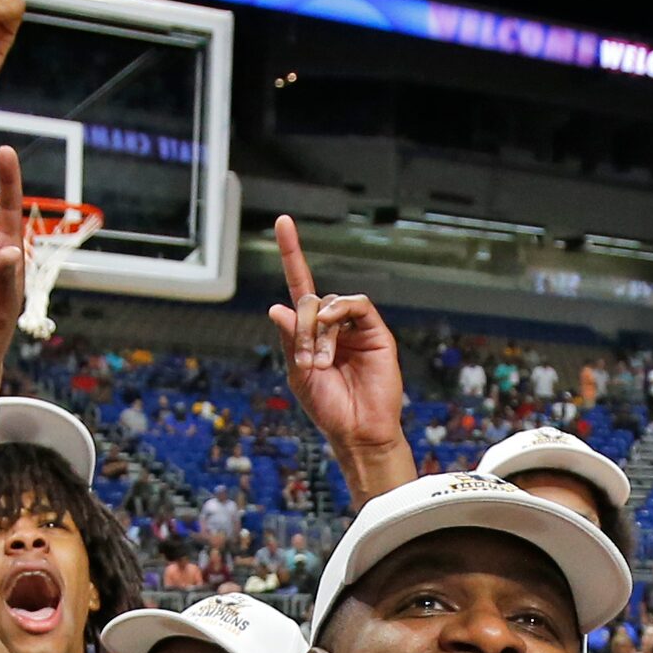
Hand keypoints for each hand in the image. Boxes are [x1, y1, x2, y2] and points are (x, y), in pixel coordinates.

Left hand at [269, 217, 407, 465]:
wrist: (358, 430)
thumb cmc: (328, 407)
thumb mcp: (298, 373)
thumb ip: (289, 339)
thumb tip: (277, 307)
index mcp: (311, 333)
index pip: (299, 286)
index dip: (291, 254)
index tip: (283, 222)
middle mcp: (333, 325)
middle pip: (310, 299)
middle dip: (301, 327)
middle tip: (305, 360)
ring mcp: (355, 327)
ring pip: (330, 302)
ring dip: (319, 329)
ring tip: (321, 362)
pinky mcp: (375, 332)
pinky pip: (356, 304)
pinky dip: (340, 310)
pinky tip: (331, 327)